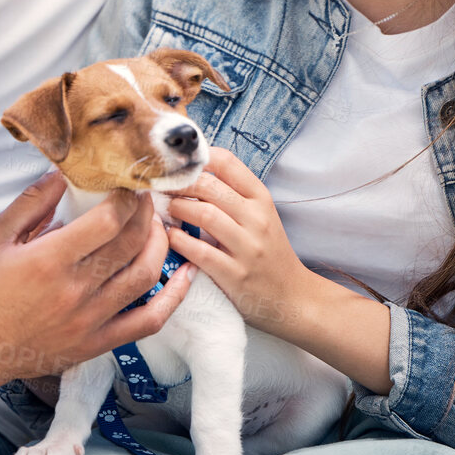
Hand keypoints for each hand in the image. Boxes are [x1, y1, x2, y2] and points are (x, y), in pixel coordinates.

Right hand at [0, 170, 196, 395]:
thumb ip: (31, 202)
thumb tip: (63, 172)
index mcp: (49, 260)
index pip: (108, 221)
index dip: (127, 198)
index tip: (129, 184)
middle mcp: (74, 291)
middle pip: (132, 243)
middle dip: (146, 213)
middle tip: (146, 198)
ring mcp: (89, 321)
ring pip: (146, 276)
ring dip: (160, 244)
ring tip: (156, 226)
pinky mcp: (97, 343)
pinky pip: (149, 321)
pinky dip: (174, 298)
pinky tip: (185, 275)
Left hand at [164, 149, 314, 335]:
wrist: (292, 296)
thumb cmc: (269, 252)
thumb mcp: (261, 216)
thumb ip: (233, 195)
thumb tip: (192, 173)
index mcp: (261, 199)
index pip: (228, 162)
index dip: (198, 158)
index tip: (179, 164)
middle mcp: (257, 219)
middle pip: (209, 186)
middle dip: (179, 184)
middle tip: (161, 187)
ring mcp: (247, 247)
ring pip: (204, 215)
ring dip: (177, 208)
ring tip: (166, 209)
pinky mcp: (235, 274)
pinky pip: (200, 252)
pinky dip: (179, 241)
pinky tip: (172, 237)